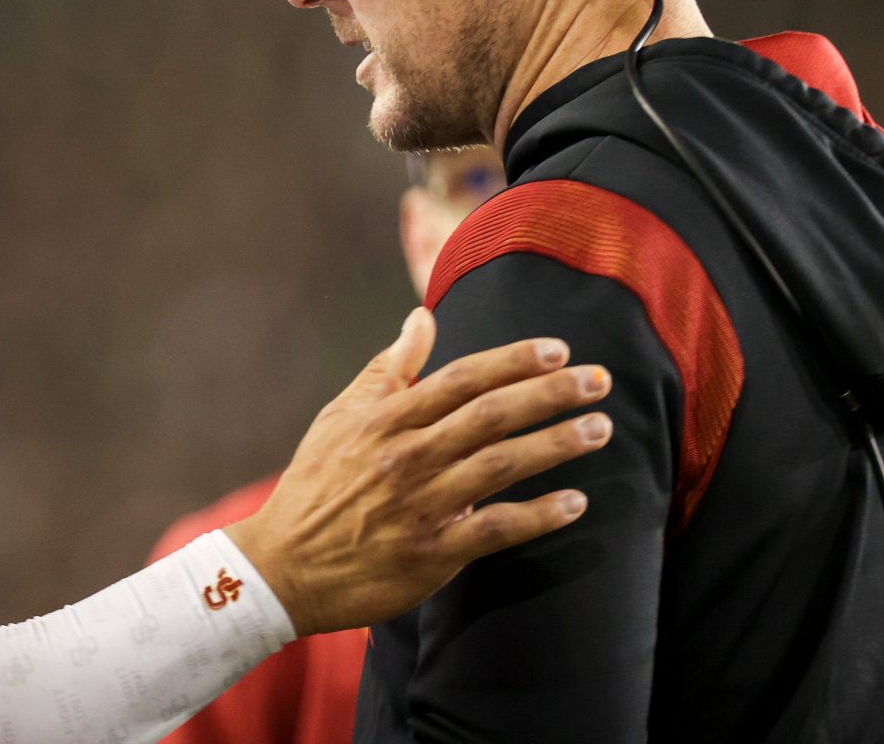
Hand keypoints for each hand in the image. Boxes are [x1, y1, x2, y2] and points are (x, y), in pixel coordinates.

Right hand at [226, 307, 611, 635]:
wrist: (284, 566)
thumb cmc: (316, 484)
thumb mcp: (341, 416)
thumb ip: (388, 368)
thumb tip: (423, 317)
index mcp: (384, 419)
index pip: (460, 379)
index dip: (512, 361)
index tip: (557, 348)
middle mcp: (406, 457)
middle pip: (490, 415)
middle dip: (550, 393)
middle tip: (599, 380)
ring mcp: (420, 506)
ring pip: (500, 466)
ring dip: (555, 444)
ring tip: (599, 428)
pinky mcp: (432, 554)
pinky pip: (495, 530)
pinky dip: (538, 516)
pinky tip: (575, 502)